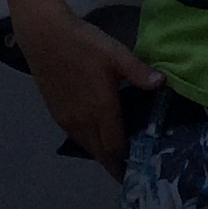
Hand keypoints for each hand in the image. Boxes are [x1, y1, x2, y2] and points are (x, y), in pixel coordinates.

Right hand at [15, 2, 162, 176]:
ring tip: (116, 156)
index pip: (116, 146)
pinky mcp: (56, 113)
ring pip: (87, 146)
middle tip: (129, 171)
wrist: (45, 37)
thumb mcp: (116, 54)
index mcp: (101, 110)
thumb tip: (163, 83)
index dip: (127, 160)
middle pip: (100, 152)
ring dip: (101, 154)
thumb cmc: (84, 44)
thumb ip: (139, 72)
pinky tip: (96, 136)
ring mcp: (67, 119)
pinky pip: (76, 137)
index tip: (139, 169)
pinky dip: (89, 143)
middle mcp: (83, 121)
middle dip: (114, 164)